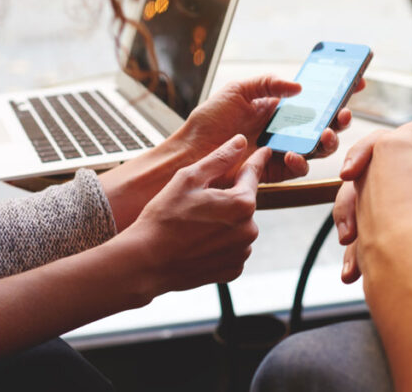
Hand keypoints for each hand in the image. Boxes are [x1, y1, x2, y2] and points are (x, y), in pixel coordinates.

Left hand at [101, 75, 359, 229]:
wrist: (191, 155)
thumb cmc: (208, 122)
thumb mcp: (236, 91)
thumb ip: (268, 83)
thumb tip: (299, 86)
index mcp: (277, 106)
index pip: (314, 96)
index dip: (336, 90)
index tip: (357, 82)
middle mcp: (284, 128)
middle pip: (323, 122)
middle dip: (338, 118)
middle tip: (342, 114)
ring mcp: (282, 150)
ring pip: (317, 147)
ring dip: (327, 141)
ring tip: (323, 135)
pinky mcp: (275, 172)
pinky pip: (298, 168)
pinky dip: (301, 161)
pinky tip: (291, 155)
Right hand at [113, 135, 266, 293]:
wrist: (146, 262)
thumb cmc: (164, 218)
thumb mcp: (188, 178)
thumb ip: (219, 158)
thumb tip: (240, 142)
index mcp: (242, 203)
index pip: (252, 174)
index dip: (256, 160)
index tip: (265, 151)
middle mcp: (249, 229)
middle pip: (243, 202)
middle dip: (226, 198)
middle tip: (197, 203)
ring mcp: (242, 252)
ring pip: (238, 226)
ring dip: (223, 222)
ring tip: (194, 226)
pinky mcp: (233, 270)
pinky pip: (232, 248)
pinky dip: (219, 244)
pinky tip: (197, 243)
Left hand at [332, 119, 411, 282]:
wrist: (408, 268)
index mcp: (395, 146)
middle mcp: (370, 168)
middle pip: (393, 147)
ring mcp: (362, 197)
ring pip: (380, 179)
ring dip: (403, 183)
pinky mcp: (360, 225)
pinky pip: (376, 211)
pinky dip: (395, 211)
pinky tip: (411, 225)